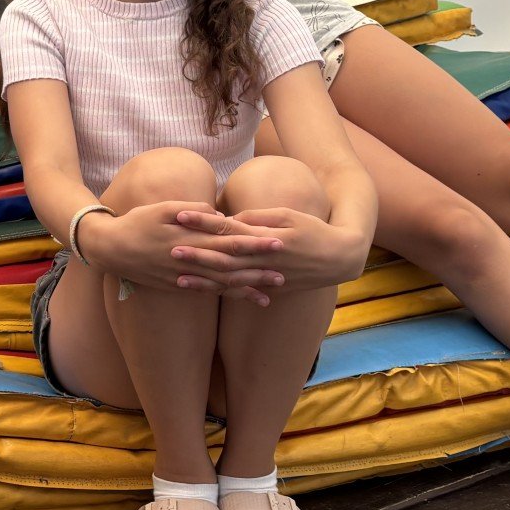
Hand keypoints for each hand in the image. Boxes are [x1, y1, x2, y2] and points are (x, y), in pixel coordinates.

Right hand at [79, 201, 283, 303]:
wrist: (110, 248)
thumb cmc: (137, 222)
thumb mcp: (163, 208)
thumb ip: (192, 210)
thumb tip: (218, 213)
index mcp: (190, 238)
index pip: (229, 240)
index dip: (254, 243)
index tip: (278, 242)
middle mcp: (190, 260)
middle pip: (230, 266)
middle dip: (258, 269)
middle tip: (286, 272)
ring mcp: (184, 276)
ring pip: (220, 284)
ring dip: (246, 288)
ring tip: (271, 291)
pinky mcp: (177, 286)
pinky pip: (207, 293)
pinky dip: (226, 296)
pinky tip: (242, 299)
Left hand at [172, 206, 366, 290]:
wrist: (340, 258)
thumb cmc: (313, 229)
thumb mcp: (287, 215)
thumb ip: (256, 218)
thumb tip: (229, 220)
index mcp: (267, 238)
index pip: (228, 229)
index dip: (202, 223)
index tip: (180, 215)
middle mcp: (264, 261)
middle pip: (224, 258)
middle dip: (195, 255)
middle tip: (169, 250)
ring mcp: (268, 278)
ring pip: (230, 281)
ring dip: (203, 280)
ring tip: (178, 279)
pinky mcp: (272, 290)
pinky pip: (243, 293)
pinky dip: (223, 293)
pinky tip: (204, 293)